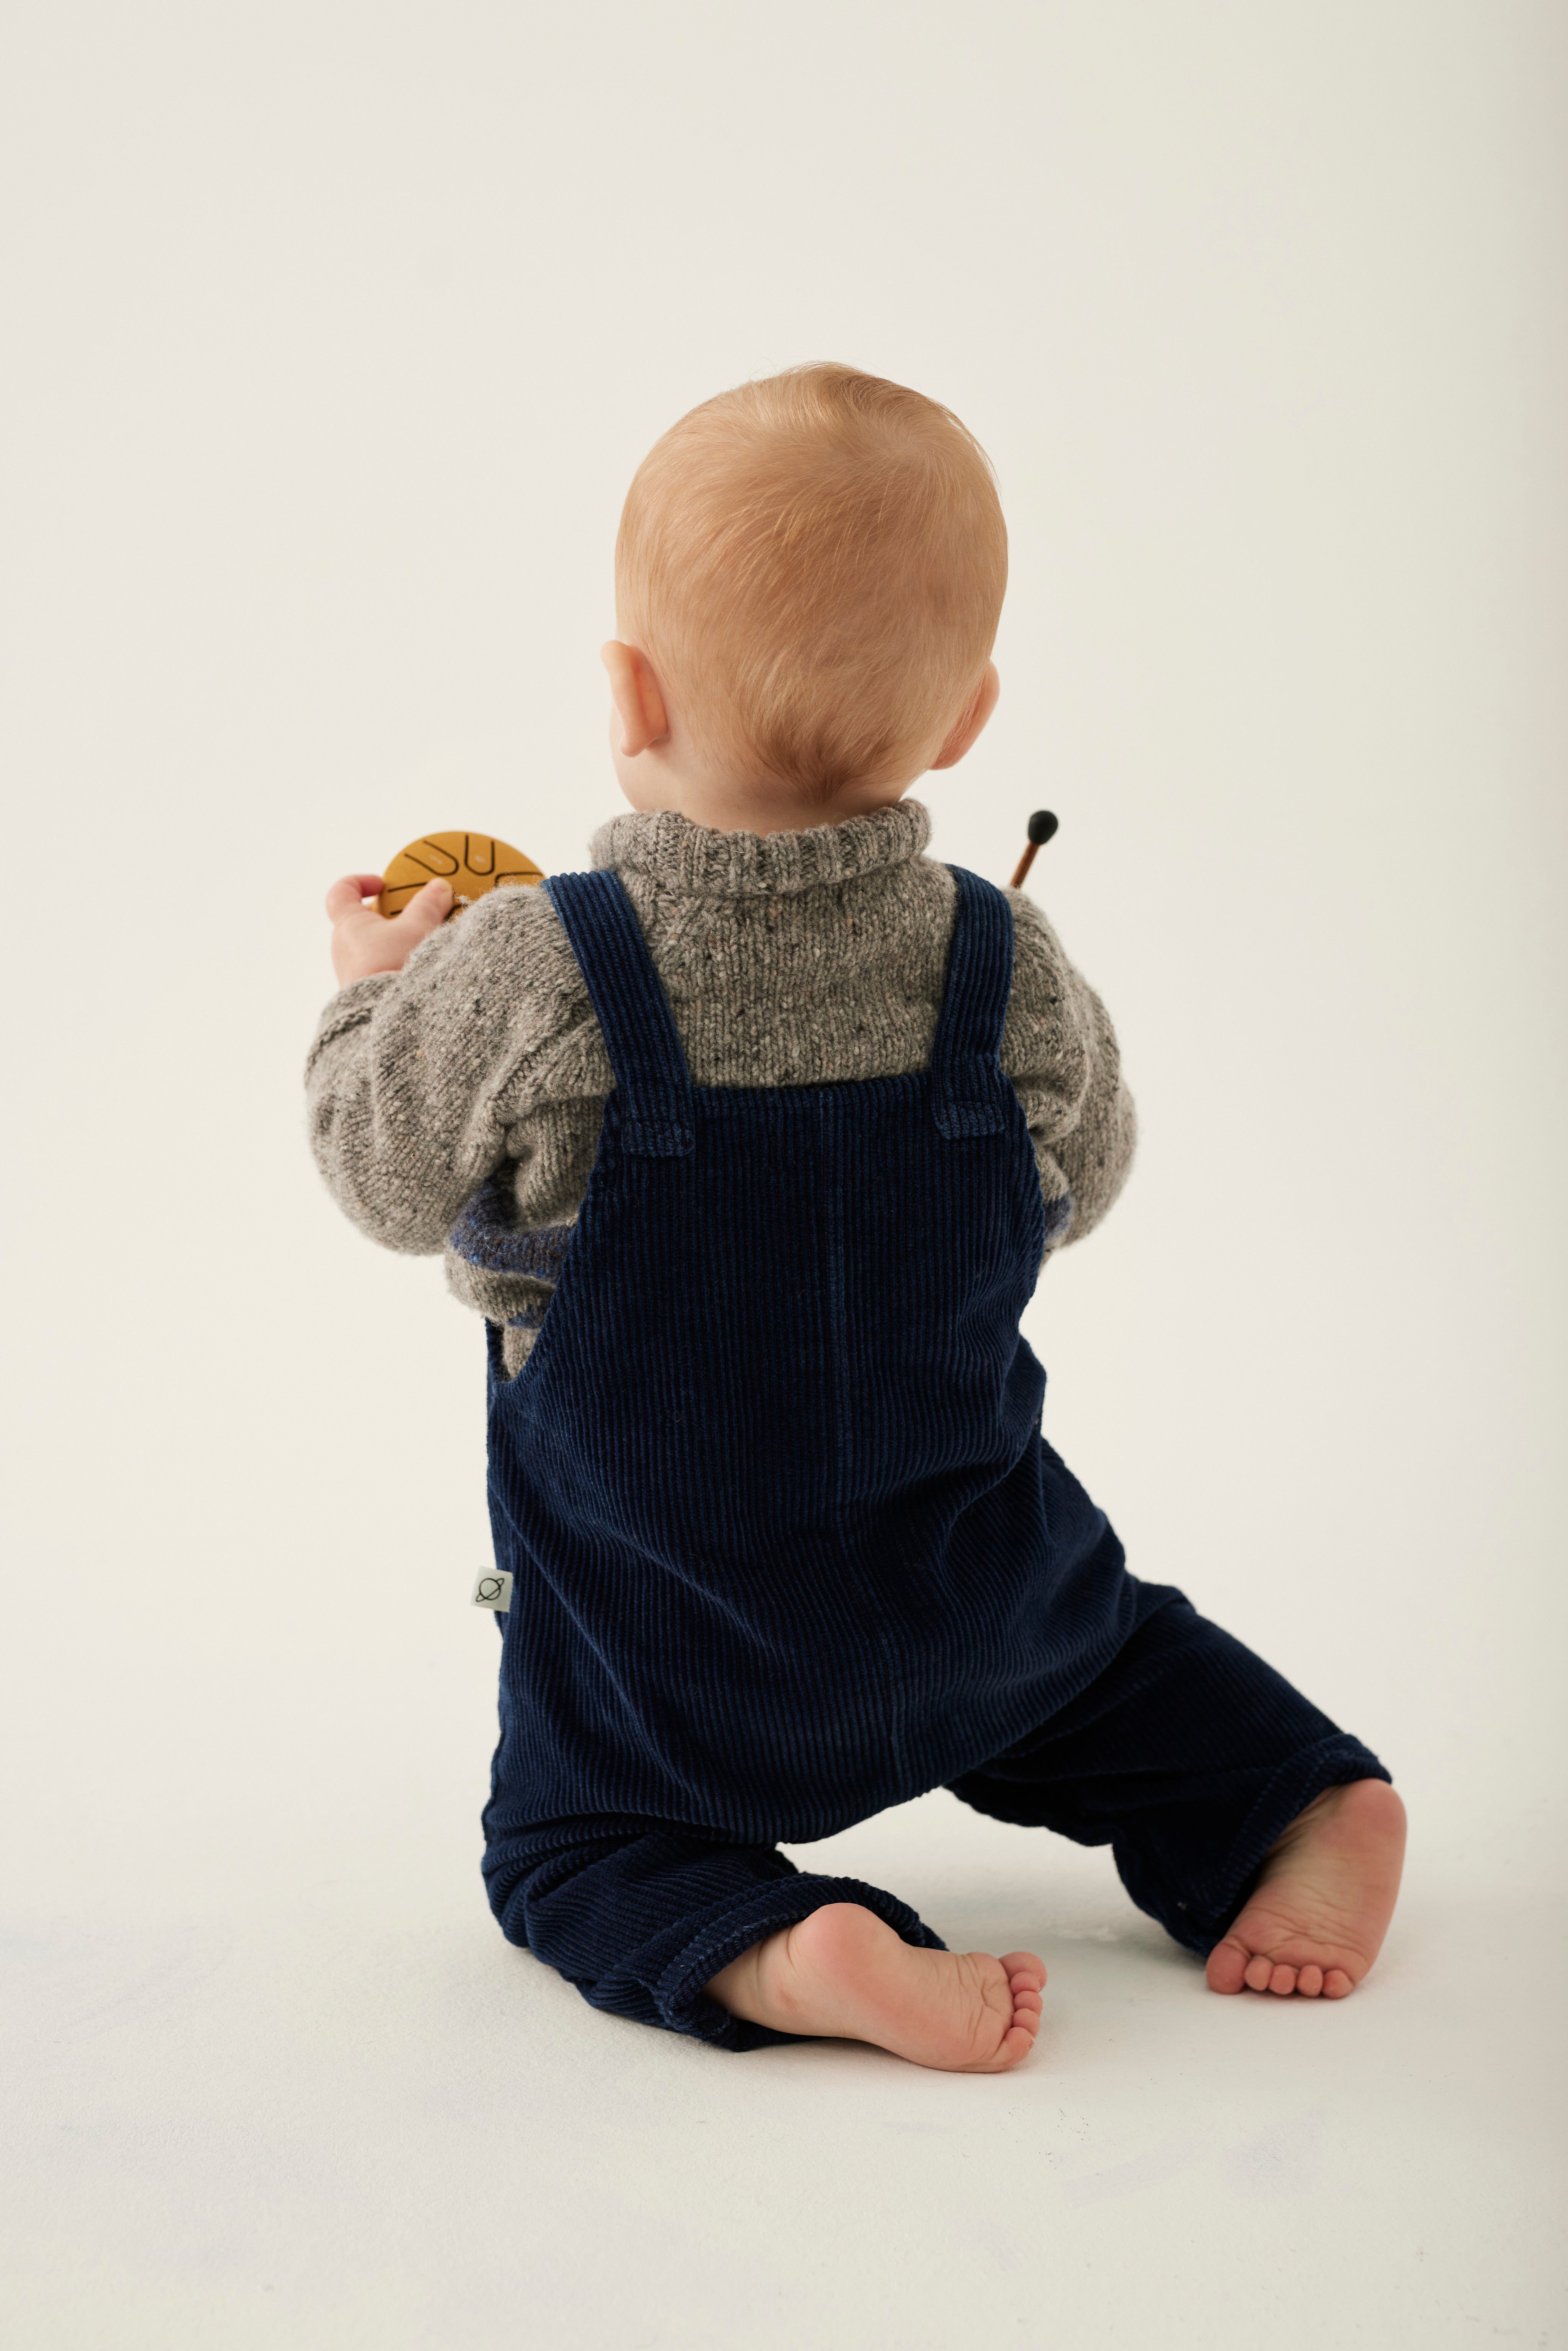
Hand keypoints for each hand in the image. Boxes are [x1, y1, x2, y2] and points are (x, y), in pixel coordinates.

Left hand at [325, 872, 452, 986]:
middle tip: (412, 916)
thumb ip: (428, 905)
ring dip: (394, 942)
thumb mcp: (417, 928)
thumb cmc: (394, 967)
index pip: (340, 893)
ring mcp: (351, 972)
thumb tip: (438, 887)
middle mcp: (343, 948)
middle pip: (361, 921)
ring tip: (422, 945)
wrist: (390, 1018)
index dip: (359, 883)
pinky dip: (394, 962)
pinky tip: (417, 969)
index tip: (382, 885)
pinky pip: (377, 969)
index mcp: (348, 924)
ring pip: (371, 947)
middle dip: (387, 915)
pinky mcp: (364, 993)